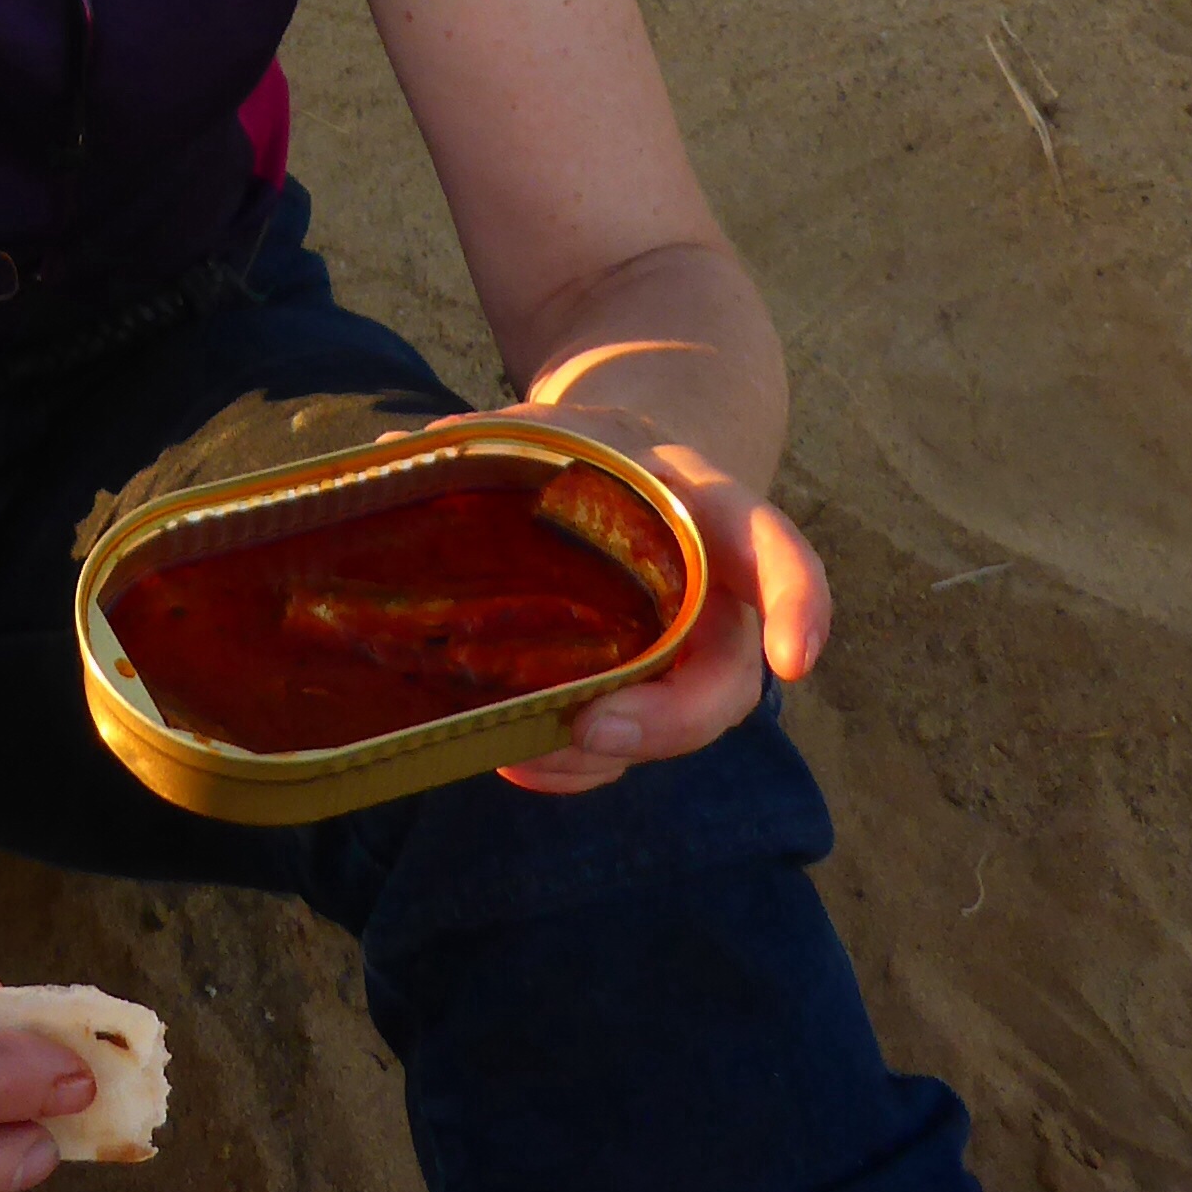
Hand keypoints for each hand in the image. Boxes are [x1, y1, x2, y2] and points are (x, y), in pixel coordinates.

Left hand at [495, 418, 830, 796]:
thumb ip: (490, 436)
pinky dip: (576, 766)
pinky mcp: (647, 692)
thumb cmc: (592, 451)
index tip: (793, 661)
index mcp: (706, 508)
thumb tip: (395, 450)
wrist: (630, 470)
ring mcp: (687, 654)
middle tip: (597, 729)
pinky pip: (630, 744)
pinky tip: (515, 761)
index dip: (796, 602)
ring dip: (606, 754)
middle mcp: (716, 594)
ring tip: (521, 752)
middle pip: (728, 677)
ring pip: (675, 726)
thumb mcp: (553, 425)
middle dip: (673, 719)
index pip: (772, 550)